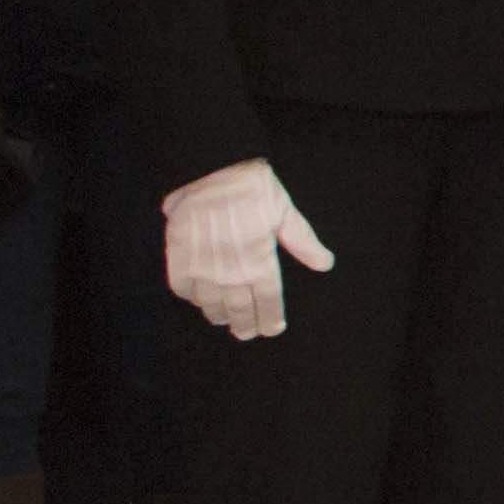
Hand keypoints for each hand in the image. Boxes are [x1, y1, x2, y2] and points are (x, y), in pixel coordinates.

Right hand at [162, 161, 335, 342]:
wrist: (211, 170)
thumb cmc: (254, 189)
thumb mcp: (285, 213)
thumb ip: (303, 243)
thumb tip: (325, 264)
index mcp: (260, 263)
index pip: (268, 301)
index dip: (270, 318)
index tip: (272, 328)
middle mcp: (231, 272)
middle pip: (239, 309)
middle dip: (244, 324)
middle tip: (246, 333)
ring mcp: (203, 269)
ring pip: (210, 304)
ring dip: (219, 314)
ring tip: (224, 319)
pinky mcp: (178, 260)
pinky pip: (183, 289)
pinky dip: (192, 297)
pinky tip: (198, 298)